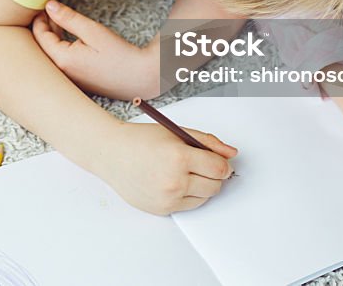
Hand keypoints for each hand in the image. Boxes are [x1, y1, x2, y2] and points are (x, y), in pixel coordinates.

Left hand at [32, 0, 160, 99]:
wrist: (140, 78)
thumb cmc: (119, 54)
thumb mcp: (93, 31)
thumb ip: (68, 18)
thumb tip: (49, 6)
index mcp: (62, 60)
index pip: (40, 37)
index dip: (39, 19)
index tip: (43, 5)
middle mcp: (61, 73)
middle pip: (41, 47)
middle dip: (43, 27)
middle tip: (48, 10)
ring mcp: (69, 79)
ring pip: (50, 55)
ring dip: (52, 37)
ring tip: (58, 19)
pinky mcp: (77, 81)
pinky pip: (61, 62)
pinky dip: (60, 47)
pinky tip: (68, 37)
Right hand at [97, 122, 236, 214]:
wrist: (111, 154)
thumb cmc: (141, 140)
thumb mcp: (176, 132)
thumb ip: (207, 142)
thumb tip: (231, 153)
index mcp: (178, 157)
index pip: (219, 168)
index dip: (222, 164)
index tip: (218, 160)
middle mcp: (174, 181)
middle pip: (215, 185)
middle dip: (213, 175)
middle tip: (200, 164)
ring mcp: (167, 198)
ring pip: (204, 198)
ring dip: (202, 186)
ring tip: (184, 172)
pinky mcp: (162, 209)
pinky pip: (189, 205)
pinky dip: (188, 195)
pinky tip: (173, 181)